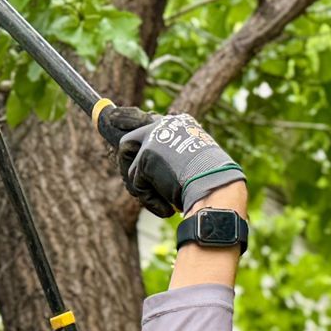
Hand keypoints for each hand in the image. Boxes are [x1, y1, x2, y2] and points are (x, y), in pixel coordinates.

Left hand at [102, 108, 244, 217]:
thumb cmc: (212, 184)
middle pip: (129, 142)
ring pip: (130, 168)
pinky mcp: (146, 157)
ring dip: (143, 189)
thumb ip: (174, 160)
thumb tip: (153, 175)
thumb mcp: (195, 164)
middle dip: (126, 165)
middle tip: (134, 186)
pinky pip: (137, 185)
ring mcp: (153, 139)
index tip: (115, 122)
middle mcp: (165, 125)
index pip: (149, 122)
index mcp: (181, 124)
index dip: (131, 126)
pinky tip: (167, 207)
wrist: (216, 188)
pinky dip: (150, 200)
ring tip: (163, 200)